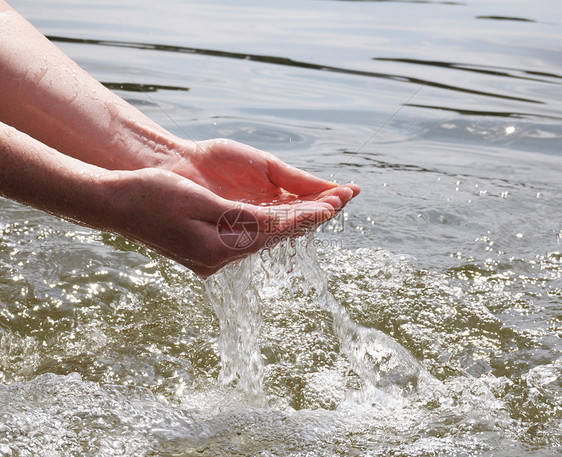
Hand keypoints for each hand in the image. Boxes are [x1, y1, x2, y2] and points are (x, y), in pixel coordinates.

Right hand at [103, 161, 358, 277]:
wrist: (116, 204)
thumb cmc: (152, 195)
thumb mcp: (198, 202)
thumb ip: (238, 216)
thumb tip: (275, 223)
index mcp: (217, 247)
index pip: (273, 230)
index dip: (305, 216)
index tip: (333, 206)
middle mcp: (218, 259)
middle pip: (273, 238)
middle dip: (307, 220)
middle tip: (340, 203)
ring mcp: (212, 259)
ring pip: (263, 239)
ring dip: (293, 224)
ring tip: (323, 209)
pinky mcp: (207, 253)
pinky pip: (248, 239)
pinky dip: (270, 227)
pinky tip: (285, 219)